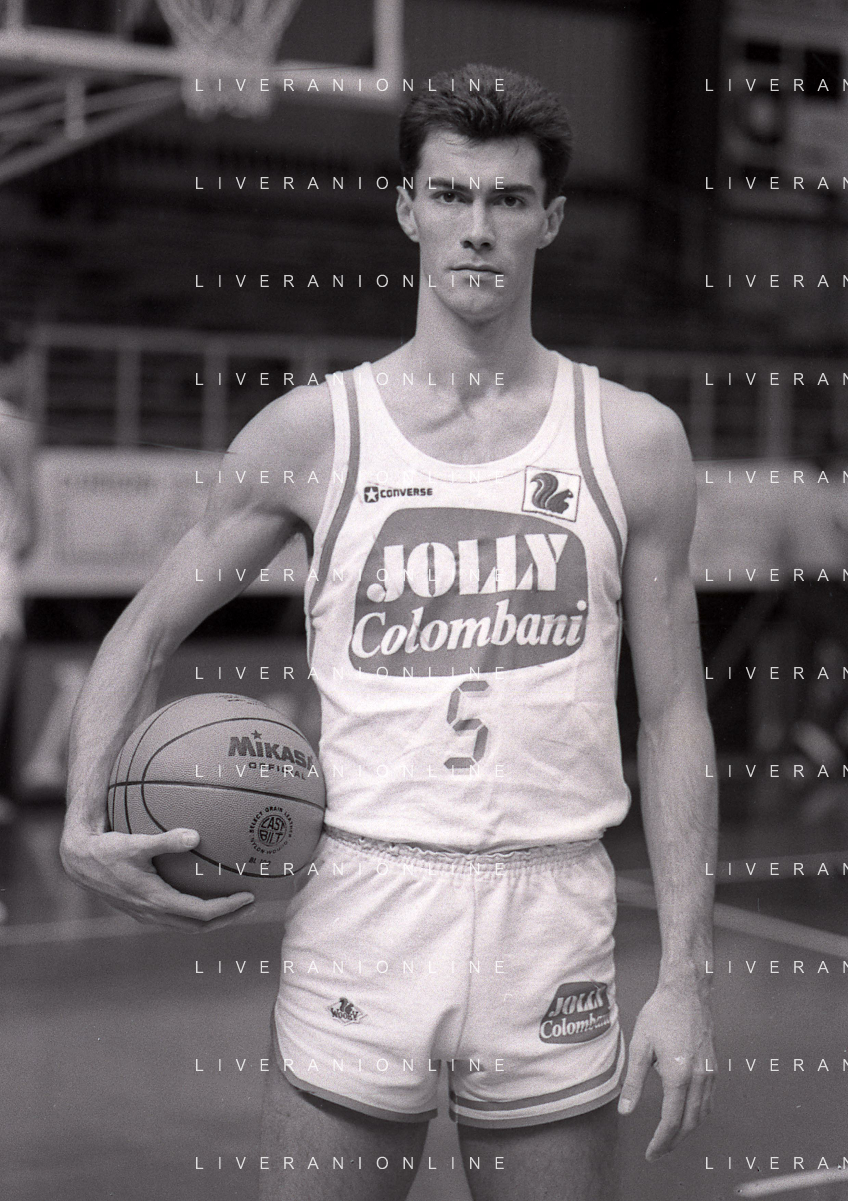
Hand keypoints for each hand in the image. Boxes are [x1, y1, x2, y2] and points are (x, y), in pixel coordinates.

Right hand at [60, 826, 254, 930]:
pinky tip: (203, 891)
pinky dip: (195, 911)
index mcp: (157, 901)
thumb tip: (196, 835)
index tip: (249, 897)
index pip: (202, 913)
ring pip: (187, 924)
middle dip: (228, 918)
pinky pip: (176, 916)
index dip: (228, 908)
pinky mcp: (142, 909)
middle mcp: (153, 913)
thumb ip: (166, 840)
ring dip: (213, 918)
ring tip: (234, 903)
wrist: (80, 862)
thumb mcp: (137, 843)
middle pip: (199, 926)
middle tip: (251, 904)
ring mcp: (147, 914)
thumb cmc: (108, 850)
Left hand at [617, 980, 714, 1159]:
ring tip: (669, 1136)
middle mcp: (699, 1079)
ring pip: (702, 1115)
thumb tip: (625, 1111)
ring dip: (687, 1130)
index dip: (661, 1141)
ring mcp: (710, 1073)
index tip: (651, 1153)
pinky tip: (686, 1113)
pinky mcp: (714, 1067)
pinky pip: (709, 1101)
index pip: (672, 1121)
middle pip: (690, 1124)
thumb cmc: (661, 1013)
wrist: (687, 992)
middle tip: (658, 1150)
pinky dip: (698, 1115)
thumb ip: (633, 1081)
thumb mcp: (640, 1045)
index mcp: (679, 1076)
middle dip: (674, 1141)